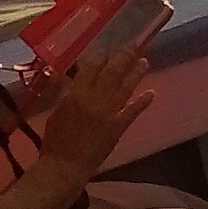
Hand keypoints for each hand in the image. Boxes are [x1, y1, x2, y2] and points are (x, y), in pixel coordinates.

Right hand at [38, 44, 155, 181]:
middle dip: (125, 56)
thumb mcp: (56, 111)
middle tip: (137, 42)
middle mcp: (94, 99)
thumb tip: (70, 76)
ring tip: (145, 61)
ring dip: (136, 73)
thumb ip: (66, 92)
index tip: (111, 43)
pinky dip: (143, 102)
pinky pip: (132, 112)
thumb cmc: (55, 140)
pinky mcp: (118, 128)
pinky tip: (152, 92)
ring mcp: (109, 113)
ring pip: (125, 88)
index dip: (102, 55)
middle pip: (112, 73)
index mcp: (75, 94)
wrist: (64, 166)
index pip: (91, 68)